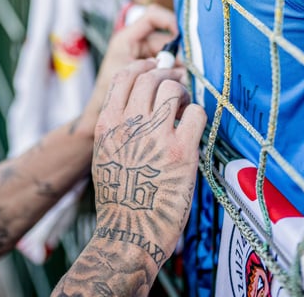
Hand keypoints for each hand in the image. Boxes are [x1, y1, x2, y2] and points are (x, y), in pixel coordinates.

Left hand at [81, 5, 178, 130]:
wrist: (100, 113)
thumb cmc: (108, 93)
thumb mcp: (131, 77)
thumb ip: (153, 70)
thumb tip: (182, 71)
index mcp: (127, 39)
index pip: (152, 17)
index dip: (169, 20)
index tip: (183, 35)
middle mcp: (138, 45)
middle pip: (167, 41)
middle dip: (179, 55)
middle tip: (189, 71)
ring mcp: (145, 58)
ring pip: (172, 57)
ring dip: (180, 69)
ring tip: (185, 84)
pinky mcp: (152, 73)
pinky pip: (170, 70)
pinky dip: (176, 78)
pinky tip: (181, 90)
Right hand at [91, 60, 204, 271]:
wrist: (129, 234)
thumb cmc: (119, 200)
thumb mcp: (104, 156)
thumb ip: (117, 128)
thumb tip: (138, 103)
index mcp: (107, 125)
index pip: (124, 76)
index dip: (144, 67)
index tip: (156, 69)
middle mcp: (129, 125)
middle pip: (150, 78)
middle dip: (166, 77)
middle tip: (176, 88)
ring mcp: (155, 137)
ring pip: (173, 89)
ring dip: (183, 94)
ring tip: (185, 109)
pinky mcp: (181, 152)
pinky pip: (197, 113)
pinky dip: (198, 115)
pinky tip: (194, 130)